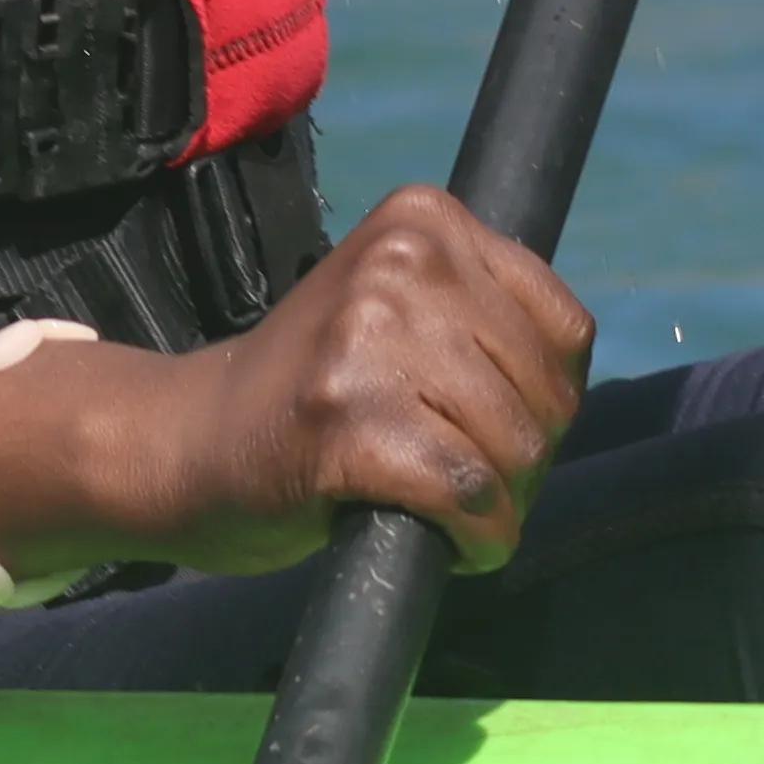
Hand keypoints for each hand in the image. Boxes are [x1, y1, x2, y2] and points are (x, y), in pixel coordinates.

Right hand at [3, 186, 594, 575]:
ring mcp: (368, 338)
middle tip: (468, 482)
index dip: (549, 399)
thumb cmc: (316, 386)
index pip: (565, 328)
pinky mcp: (345, 423)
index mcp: (424, 218)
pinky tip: (453, 546)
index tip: (497, 428)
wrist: (192, 439)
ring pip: (512, 448)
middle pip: (545, 394)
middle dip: (525, 461)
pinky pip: (465, 494)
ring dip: (501, 506)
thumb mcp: (398, 305)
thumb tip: (571, 383)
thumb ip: (480, 313)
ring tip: (455, 513)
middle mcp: (399, 262)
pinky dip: (477, 538)